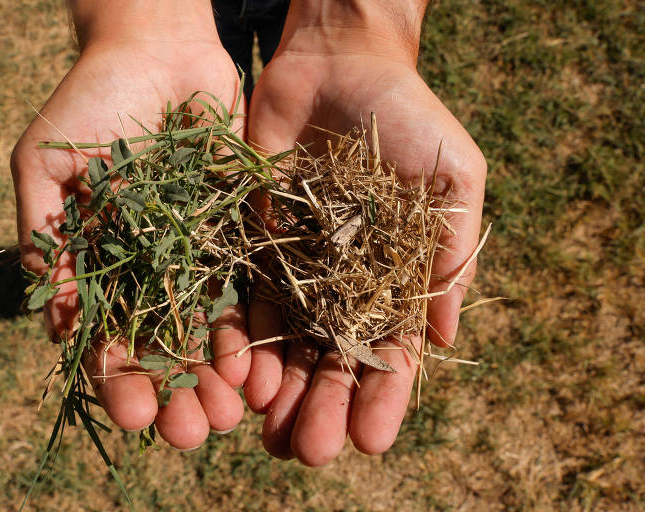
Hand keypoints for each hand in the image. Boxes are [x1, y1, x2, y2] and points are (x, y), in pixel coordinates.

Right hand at [11, 2, 249, 449]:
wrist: (156, 49)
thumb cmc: (88, 100)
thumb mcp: (45, 164)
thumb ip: (44, 238)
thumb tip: (53, 324)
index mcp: (101, 265)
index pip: (107, 336)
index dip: (119, 379)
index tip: (134, 415)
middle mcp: (151, 270)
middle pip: (164, 345)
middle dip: (175, 392)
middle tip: (191, 434)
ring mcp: (198, 255)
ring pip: (209, 328)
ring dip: (218, 375)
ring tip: (231, 414)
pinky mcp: (239, 233)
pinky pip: (249, 287)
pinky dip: (254, 329)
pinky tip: (263, 366)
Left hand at [243, 0, 486, 464]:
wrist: (341, 64)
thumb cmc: (411, 115)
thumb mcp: (452, 176)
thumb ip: (451, 250)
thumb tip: (446, 335)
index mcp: (395, 278)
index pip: (391, 352)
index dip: (384, 397)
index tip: (373, 438)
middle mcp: (344, 284)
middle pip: (331, 360)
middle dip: (322, 406)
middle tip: (308, 451)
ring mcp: (297, 267)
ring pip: (285, 343)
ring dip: (277, 388)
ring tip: (266, 430)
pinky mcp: (254, 243)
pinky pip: (244, 297)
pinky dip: (240, 337)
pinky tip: (234, 374)